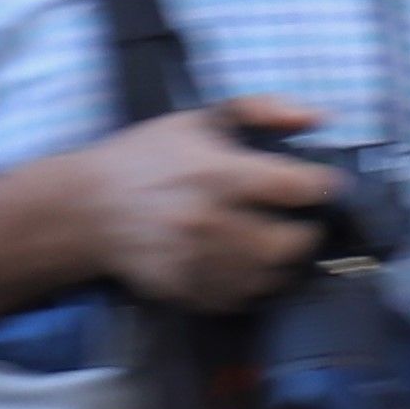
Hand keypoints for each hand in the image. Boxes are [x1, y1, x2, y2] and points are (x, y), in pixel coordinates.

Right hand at [82, 102, 342, 313]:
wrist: (86, 208)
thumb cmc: (145, 158)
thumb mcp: (201, 119)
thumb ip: (264, 110)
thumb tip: (318, 116)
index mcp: (219, 174)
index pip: (300, 188)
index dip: (323, 185)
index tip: (322, 184)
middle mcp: (210, 222)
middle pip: (293, 242)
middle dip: (306, 230)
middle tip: (298, 219)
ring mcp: (197, 261)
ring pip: (271, 276)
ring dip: (281, 260)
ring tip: (270, 240)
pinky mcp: (185, 290)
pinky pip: (240, 298)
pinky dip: (251, 283)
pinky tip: (242, 262)